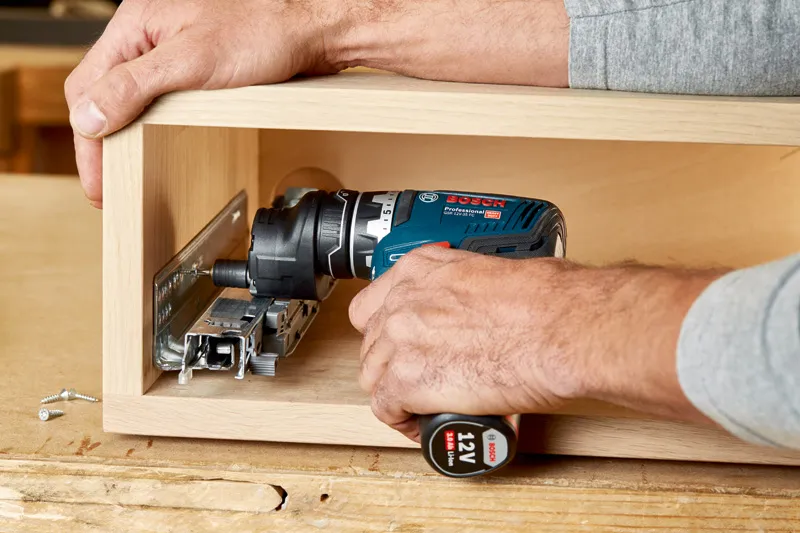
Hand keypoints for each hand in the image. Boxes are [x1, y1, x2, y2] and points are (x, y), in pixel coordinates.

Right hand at [66, 0, 568, 207]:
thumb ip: (150, 82)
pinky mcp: (245, 73)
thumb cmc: (293, 13)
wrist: (351, 10)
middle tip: (120, 198)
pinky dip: (194, 139)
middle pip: (127, 102)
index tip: (98, 189)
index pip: (100, 92)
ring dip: (155, 150)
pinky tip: (200, 157)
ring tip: (155, 188)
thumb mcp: (213, 50)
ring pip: (164, 109)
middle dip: (118, 151)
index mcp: (157, 28)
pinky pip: (204, 110)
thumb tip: (99, 118)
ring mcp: (212, 58)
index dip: (95, 146)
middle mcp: (181, 40)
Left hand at [349, 246, 721, 441]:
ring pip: (372, 376)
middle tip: (416, 376)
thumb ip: (467, 287)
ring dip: (392, 392)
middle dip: (391, 362)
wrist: (563, 328)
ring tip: (418, 405)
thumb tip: (479, 307)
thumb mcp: (494, 272)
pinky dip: (401, 421)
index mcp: (421, 268)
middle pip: (371, 341)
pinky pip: (385, 408)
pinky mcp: (408, 380)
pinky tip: (420, 425)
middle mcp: (403, 300)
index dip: (386, 329)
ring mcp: (400, 339)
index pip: (375, 303)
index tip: (401, 344)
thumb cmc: (548, 301)